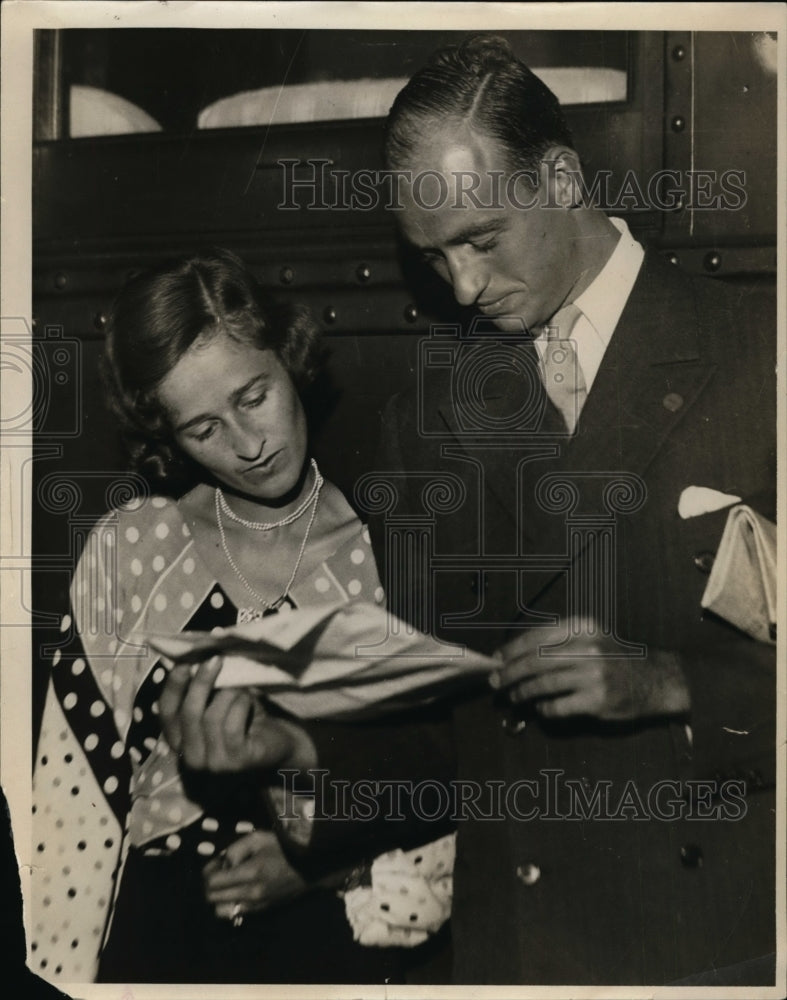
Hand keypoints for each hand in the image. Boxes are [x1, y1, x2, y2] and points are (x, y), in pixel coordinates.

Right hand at [159, 657, 316, 772]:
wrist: (280, 744)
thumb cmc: (246, 718)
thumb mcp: (220, 702)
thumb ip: (205, 689)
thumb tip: (197, 656)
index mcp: (181, 741)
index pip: (167, 713)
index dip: (173, 687)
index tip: (184, 663)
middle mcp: (192, 758)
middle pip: (188, 714)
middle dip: (201, 683)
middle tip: (216, 660)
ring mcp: (213, 764)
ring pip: (211, 717)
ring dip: (229, 694)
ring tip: (242, 688)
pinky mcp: (236, 762)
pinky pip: (232, 726)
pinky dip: (241, 706)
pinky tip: (250, 701)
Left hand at [203, 829, 309, 919]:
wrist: (309, 865)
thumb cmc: (283, 847)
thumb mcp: (258, 838)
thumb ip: (235, 849)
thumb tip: (221, 864)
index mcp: (249, 873)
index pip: (213, 882)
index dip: (207, 873)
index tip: (214, 864)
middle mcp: (250, 893)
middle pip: (213, 898)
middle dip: (209, 885)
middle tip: (217, 873)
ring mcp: (256, 905)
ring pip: (221, 911)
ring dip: (218, 898)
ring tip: (226, 885)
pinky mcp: (262, 910)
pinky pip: (236, 913)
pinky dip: (230, 904)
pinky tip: (238, 891)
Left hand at [491, 617, 689, 721]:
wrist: (655, 679)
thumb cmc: (614, 658)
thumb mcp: (590, 637)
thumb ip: (558, 642)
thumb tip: (514, 656)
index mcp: (582, 627)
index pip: (536, 636)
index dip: (511, 649)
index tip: (496, 659)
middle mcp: (587, 647)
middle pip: (535, 661)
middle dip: (509, 672)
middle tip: (495, 682)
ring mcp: (593, 675)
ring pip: (543, 684)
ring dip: (522, 692)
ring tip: (512, 697)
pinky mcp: (597, 700)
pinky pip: (557, 706)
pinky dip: (544, 709)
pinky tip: (540, 708)